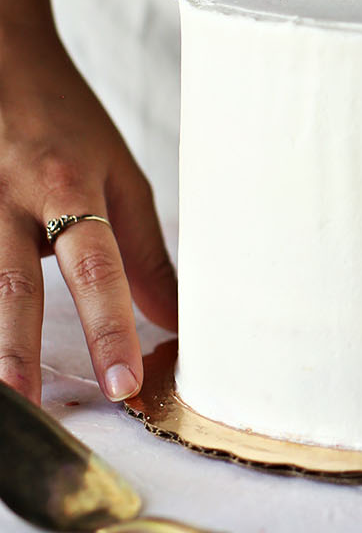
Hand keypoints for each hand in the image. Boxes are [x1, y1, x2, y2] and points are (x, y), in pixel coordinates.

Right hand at [0, 30, 176, 403]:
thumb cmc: (64, 121)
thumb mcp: (118, 174)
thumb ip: (143, 252)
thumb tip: (174, 323)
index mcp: (68, 185)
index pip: (97, 267)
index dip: (110, 328)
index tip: (124, 383)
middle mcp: (10, 196)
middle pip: (14, 282)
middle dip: (21, 349)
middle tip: (34, 410)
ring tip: (2, 398)